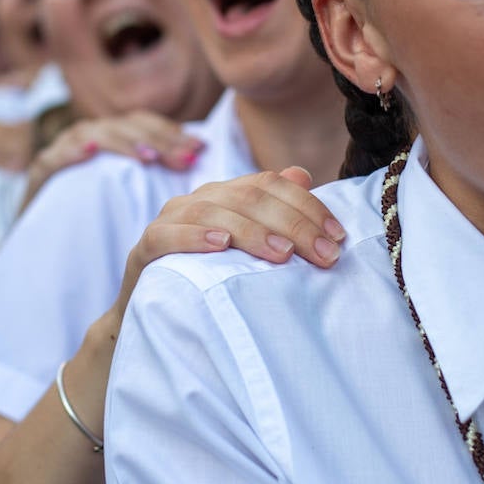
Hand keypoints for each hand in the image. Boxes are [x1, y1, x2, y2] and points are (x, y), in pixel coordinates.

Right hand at [21, 112, 205, 206]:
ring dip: (123, 143)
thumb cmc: (99, 213)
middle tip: (185, 158)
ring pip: (96, 135)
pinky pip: (54, 156)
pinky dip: (71, 150)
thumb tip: (199, 158)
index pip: (146, 124)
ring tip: (148, 158)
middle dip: (158, 140)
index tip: (199, 148)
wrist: (48, 240)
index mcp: (114, 135)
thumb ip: (160, 171)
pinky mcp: (40, 171)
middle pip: (127, 127)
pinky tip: (90, 152)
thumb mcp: (134, 189)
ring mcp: (63, 149)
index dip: (172, 132)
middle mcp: (90, 135)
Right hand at [106, 167, 345, 321]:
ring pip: (212, 211)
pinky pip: (167, 234)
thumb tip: (302, 174)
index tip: (337, 237)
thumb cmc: (210, 276)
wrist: (152, 308)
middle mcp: (199, 198)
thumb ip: (274, 210)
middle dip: (292, 225)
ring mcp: (170, 219)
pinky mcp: (145, 246)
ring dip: (251, 231)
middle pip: (248, 196)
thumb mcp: (248, 245)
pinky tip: (220, 245)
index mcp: (227, 192)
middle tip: (323, 255)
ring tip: (282, 255)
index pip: (271, 184)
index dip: (307, 206)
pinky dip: (194, 236)